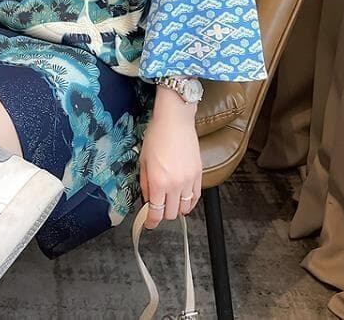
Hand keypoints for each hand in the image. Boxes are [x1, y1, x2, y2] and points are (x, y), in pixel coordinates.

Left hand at [138, 86, 201, 228]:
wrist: (175, 120)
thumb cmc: (157, 136)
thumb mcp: (143, 161)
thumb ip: (145, 184)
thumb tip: (147, 200)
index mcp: (159, 181)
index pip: (156, 212)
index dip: (150, 222)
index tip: (148, 223)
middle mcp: (175, 184)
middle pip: (171, 214)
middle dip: (162, 214)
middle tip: (156, 209)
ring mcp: (189, 180)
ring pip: (185, 208)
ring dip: (176, 209)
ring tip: (169, 202)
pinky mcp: (199, 175)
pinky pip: (196, 197)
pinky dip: (189, 202)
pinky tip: (182, 197)